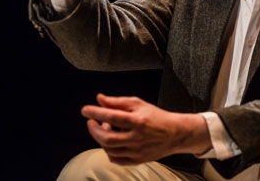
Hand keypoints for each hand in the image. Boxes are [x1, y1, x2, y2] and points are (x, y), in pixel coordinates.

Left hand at [81, 94, 212, 164]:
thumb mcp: (139, 104)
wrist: (175, 134)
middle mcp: (137, 138)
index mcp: (138, 121)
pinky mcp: (137, 160)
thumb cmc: (156, 116)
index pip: (111, 116)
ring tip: (106, 128)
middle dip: (94, 129)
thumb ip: (117, 102)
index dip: (95, 112)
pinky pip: (115, 159)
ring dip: (101, 138)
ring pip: (109, 149)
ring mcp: (137, 151)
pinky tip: (111, 141)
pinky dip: (108, 150)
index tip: (85, 110)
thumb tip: (99, 99)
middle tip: (91, 121)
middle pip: (106, 138)